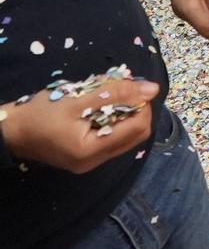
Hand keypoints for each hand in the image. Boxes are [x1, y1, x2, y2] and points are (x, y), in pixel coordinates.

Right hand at [0, 75, 156, 171]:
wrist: (10, 132)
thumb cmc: (39, 114)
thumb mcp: (78, 99)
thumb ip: (116, 93)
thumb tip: (153, 89)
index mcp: (92, 151)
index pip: (138, 128)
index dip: (142, 104)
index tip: (131, 86)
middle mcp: (94, 162)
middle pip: (136, 134)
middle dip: (135, 109)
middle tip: (121, 89)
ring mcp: (89, 162)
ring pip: (125, 136)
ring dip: (124, 113)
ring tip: (107, 96)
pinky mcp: (84, 158)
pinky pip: (111, 138)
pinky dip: (113, 120)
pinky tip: (98, 107)